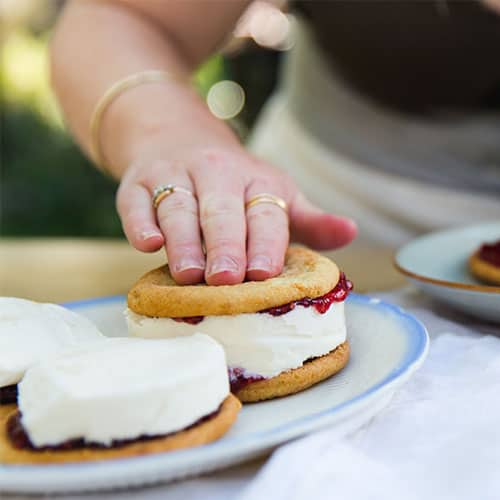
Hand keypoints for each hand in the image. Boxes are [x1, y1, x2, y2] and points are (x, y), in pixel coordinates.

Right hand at [116, 146, 356, 285]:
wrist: (176, 137)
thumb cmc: (234, 184)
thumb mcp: (275, 195)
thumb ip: (309, 220)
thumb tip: (350, 232)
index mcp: (256, 181)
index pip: (265, 214)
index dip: (265, 243)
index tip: (264, 273)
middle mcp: (216, 174)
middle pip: (221, 212)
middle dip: (225, 246)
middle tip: (225, 280)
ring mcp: (174, 176)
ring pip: (178, 208)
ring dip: (184, 242)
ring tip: (189, 275)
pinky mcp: (137, 183)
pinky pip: (136, 203)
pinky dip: (140, 223)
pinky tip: (147, 244)